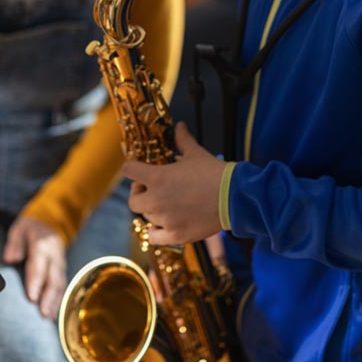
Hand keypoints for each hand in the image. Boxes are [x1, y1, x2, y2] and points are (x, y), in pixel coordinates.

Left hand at [3, 215, 66, 318]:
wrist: (49, 222)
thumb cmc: (30, 229)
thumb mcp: (19, 229)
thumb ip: (14, 244)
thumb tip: (10, 259)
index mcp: (43, 244)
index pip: (39, 265)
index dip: (36, 281)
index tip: (32, 297)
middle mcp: (54, 254)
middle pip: (53, 277)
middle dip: (49, 297)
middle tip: (44, 313)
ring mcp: (60, 262)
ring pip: (60, 283)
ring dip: (55, 301)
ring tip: (49, 317)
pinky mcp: (62, 269)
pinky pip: (62, 284)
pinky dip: (59, 299)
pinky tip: (54, 313)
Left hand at [122, 122, 225, 245]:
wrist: (234, 197)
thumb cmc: (214, 173)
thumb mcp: (196, 153)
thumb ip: (183, 140)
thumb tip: (179, 125)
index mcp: (157, 177)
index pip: (128, 170)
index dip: (132, 168)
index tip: (139, 169)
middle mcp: (156, 200)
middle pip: (133, 200)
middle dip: (139, 193)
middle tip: (151, 189)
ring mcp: (165, 220)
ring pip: (146, 217)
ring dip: (152, 210)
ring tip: (166, 204)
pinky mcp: (176, 235)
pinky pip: (154, 236)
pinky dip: (157, 231)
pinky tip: (166, 223)